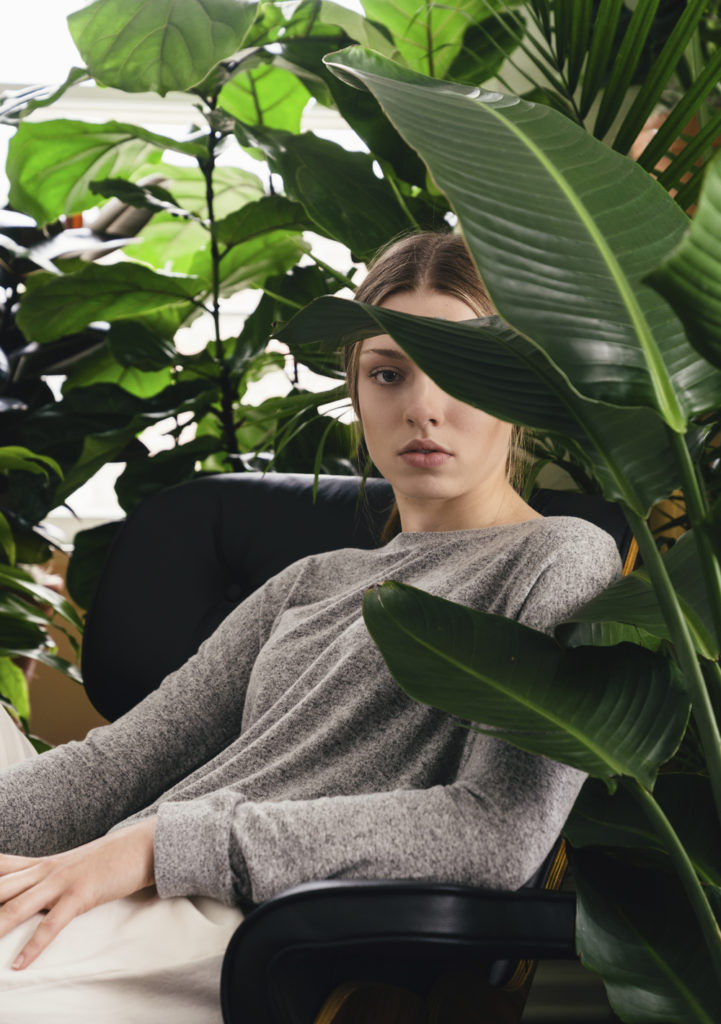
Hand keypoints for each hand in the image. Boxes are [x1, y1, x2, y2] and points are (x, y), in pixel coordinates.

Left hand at [0, 816, 156, 969]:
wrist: (140, 846)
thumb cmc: (106, 860)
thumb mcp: (70, 865)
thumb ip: (45, 877)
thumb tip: (28, 889)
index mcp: (41, 864)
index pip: (0, 868)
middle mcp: (45, 870)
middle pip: (1, 889)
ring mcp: (62, 881)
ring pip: (18, 906)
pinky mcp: (81, 895)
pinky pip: (53, 923)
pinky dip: (34, 945)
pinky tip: (19, 964)